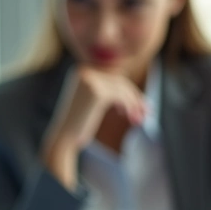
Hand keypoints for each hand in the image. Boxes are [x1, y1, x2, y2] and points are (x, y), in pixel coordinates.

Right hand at [41, 65, 147, 188]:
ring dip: (134, 104)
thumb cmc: (77, 124)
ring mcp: (90, 81)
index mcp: (81, 71)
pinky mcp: (97, 92)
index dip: (128, 91)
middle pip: (119, 81)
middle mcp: (84, 72)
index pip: (113, 77)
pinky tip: (129, 117)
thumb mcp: (90, 102)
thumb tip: (132, 87)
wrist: (63, 138)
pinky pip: (121, 96)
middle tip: (147, 111)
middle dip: (135, 97)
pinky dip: (129, 107)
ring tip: (139, 119)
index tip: (140, 104)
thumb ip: (106, 90)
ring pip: (122, 88)